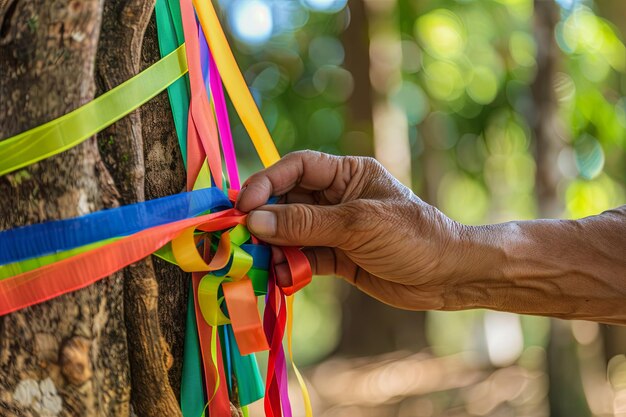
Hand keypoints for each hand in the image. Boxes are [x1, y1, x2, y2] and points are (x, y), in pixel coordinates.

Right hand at [236, 150, 474, 310]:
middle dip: (265, 219)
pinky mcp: (335, 257)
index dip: (267, 182)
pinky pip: (302, 257)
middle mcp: (337, 198)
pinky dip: (289, 267)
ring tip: (263, 262)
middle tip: (244, 239)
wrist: (448, 276)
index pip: (297, 167)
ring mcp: (335, 229)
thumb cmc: (413, 236)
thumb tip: (254, 220)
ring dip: (274, 247)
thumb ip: (305, 223)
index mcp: (347, 174)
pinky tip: (283, 277)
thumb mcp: (358, 224)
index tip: (245, 206)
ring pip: (290, 232)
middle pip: (287, 200)